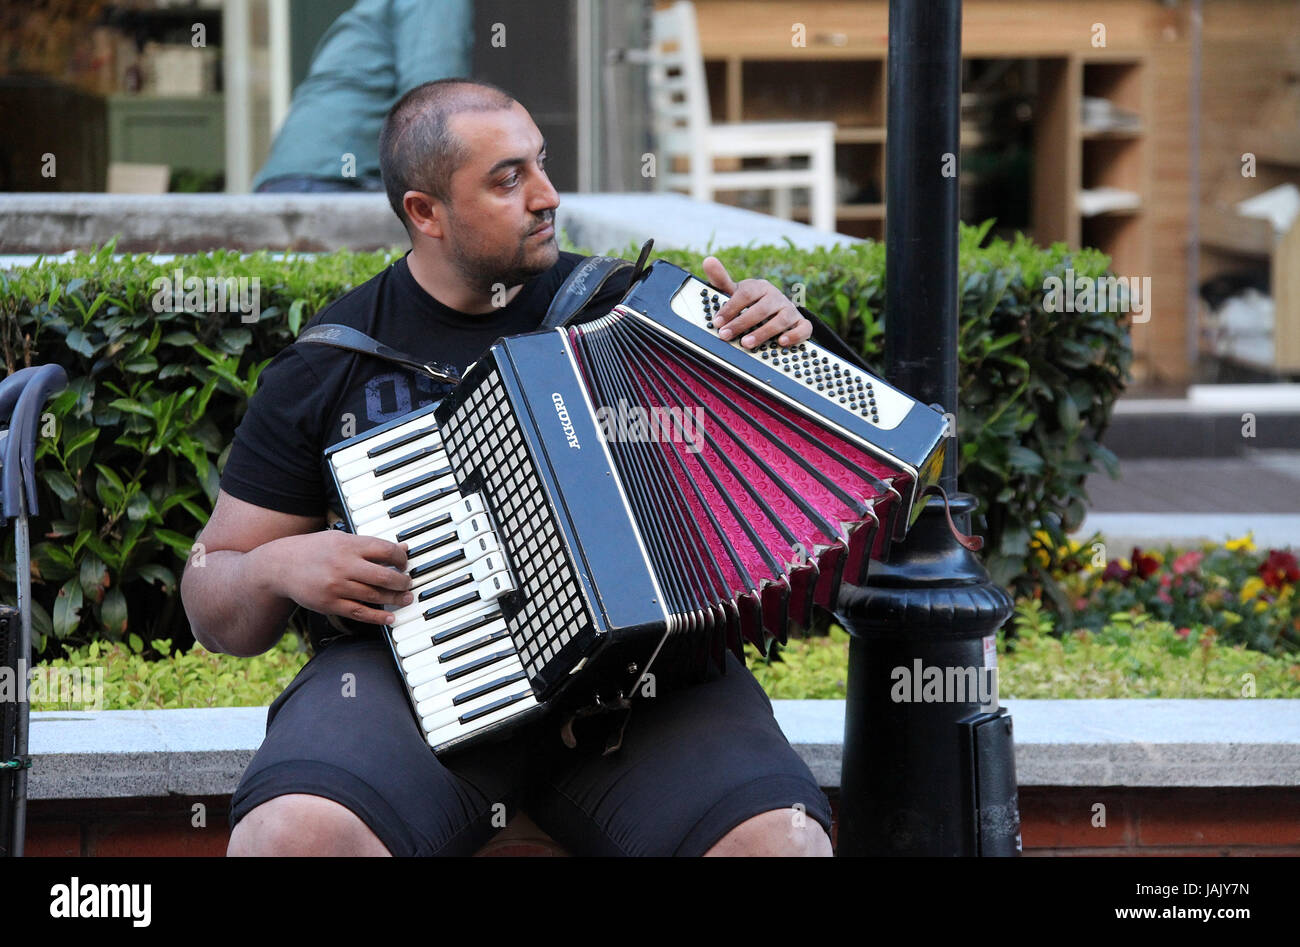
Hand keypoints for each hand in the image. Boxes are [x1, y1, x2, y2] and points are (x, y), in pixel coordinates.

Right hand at [264, 529, 412, 625]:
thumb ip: (370, 545)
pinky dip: (378, 616)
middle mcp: (343, 565)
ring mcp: (337, 586)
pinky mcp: (330, 604)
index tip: (405, 563)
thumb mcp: (340, 539)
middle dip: (402, 581)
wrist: (280, 566)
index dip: (401, 558)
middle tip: (408, 583)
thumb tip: (403, 548)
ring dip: (395, 599)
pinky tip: (390, 617)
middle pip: (384, 576)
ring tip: (406, 598)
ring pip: (374, 596)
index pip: (386, 550)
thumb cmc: (314, 550)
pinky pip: (359, 612)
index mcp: (348, 545)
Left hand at [703, 256, 813, 349]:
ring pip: (781, 320)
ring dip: (763, 333)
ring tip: (747, 344)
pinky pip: (803, 328)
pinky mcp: (801, 323)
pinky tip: (781, 342)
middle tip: (726, 336)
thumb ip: (721, 280)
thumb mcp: (736, 291)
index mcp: (760, 287)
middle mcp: (776, 297)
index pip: (746, 294)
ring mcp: (790, 310)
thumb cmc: (751, 301)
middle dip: (742, 323)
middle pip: (761, 309)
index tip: (717, 322)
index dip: (731, 308)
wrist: (777, 309)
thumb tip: (708, 260)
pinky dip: (794, 335)